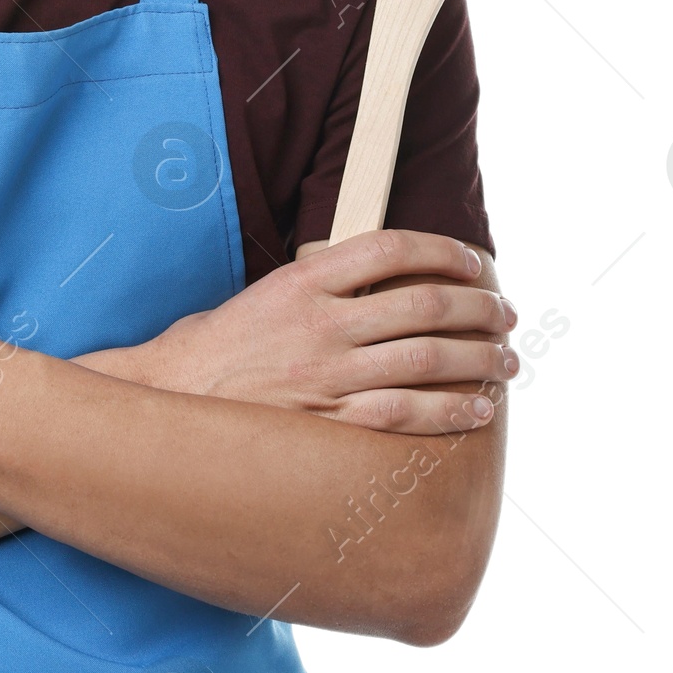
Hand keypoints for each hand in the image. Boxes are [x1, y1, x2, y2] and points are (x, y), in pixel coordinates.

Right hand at [75, 231, 513, 435]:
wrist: (166, 400)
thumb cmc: (211, 348)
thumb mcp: (261, 294)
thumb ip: (317, 286)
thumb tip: (377, 283)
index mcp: (301, 281)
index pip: (390, 248)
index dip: (443, 251)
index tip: (472, 260)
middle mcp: (320, 325)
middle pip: (424, 304)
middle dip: (478, 306)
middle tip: (505, 312)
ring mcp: (327, 376)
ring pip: (428, 359)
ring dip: (479, 358)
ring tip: (506, 359)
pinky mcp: (329, 424)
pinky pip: (407, 415)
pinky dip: (452, 410)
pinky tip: (478, 407)